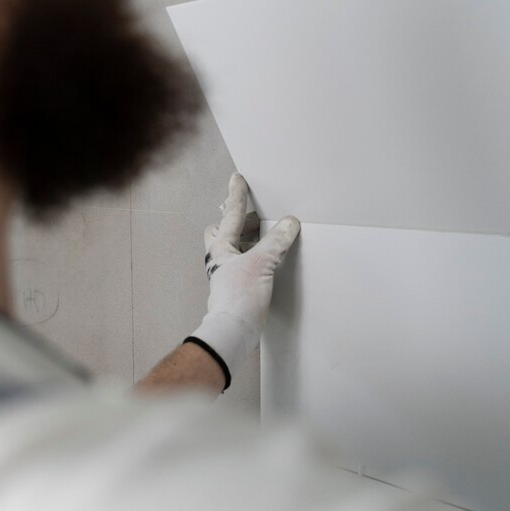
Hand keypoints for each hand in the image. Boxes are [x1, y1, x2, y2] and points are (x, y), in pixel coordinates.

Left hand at [187, 174, 300, 387]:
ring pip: (236, 249)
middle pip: (225, 232)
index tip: (237, 179)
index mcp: (221, 248)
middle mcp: (221, 260)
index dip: (236, 195)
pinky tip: (269, 261)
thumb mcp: (262, 262)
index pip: (231, 214)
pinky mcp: (238, 289)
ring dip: (249, 240)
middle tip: (254, 212)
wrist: (233, 331)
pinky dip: (257, 257)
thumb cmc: (238, 298)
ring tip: (267, 234)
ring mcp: (228, 275)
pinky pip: (247, 265)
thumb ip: (277, 241)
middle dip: (237, 221)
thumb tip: (289, 223)